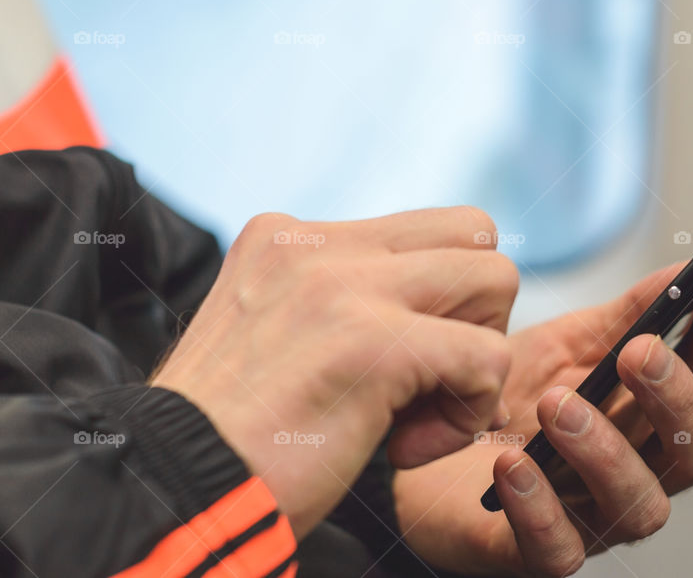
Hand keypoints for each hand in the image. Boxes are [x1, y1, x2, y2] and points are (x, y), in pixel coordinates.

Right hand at [152, 207, 518, 536]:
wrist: (169, 488)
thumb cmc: (234, 435)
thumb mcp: (279, 337)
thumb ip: (349, 306)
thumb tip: (448, 322)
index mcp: (295, 238)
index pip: (426, 231)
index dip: (440, 301)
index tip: (400, 366)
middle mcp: (320, 245)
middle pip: (474, 235)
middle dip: (476, 314)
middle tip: (428, 377)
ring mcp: (344, 284)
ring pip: (497, 278)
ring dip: (479, 358)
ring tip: (417, 413)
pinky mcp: (371, 340)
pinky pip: (488, 357)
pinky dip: (466, 413)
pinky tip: (404, 448)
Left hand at [394, 252, 692, 575]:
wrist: (430, 447)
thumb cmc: (509, 403)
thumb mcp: (565, 347)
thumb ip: (624, 316)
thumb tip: (683, 266)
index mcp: (648, 415)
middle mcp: (636, 469)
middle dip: (676, 397)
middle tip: (639, 352)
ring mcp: (591, 517)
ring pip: (639, 505)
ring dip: (605, 450)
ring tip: (556, 404)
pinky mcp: (533, 553)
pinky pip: (555, 548)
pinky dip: (538, 507)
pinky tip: (511, 466)